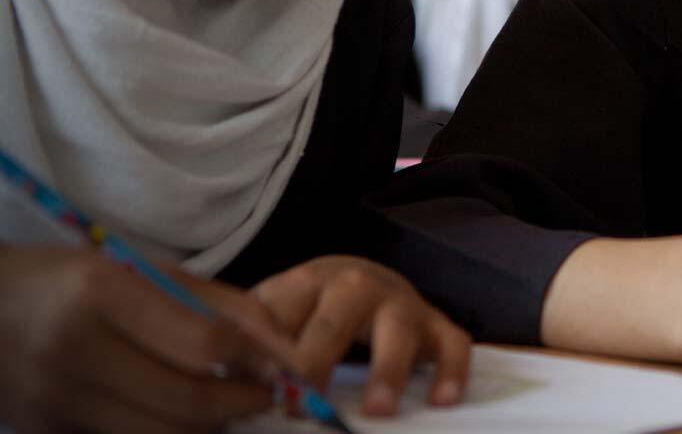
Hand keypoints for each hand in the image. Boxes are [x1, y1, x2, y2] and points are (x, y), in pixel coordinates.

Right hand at [0, 245, 289, 433]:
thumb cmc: (63, 281)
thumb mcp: (133, 270)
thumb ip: (212, 301)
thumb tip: (281, 343)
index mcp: (99, 293)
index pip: (202, 343)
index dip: (258, 362)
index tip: (287, 367)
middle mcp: (73, 351)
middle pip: (186, 402)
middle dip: (241, 405)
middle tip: (264, 395)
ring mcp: (52, 402)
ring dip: (208, 426)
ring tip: (224, 403)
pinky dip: (164, 433)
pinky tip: (175, 412)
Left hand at [250, 255, 469, 416]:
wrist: (357, 282)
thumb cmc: (305, 313)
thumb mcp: (273, 317)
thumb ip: (249, 344)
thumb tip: (217, 381)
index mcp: (306, 282)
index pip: (283, 317)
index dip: (268, 356)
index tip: (262, 391)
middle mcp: (356, 286)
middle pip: (335, 321)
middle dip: (317, 364)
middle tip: (302, 407)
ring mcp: (401, 303)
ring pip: (399, 328)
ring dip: (387, 369)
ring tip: (376, 410)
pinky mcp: (437, 324)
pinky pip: (453, 343)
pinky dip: (451, 370)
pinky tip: (441, 399)